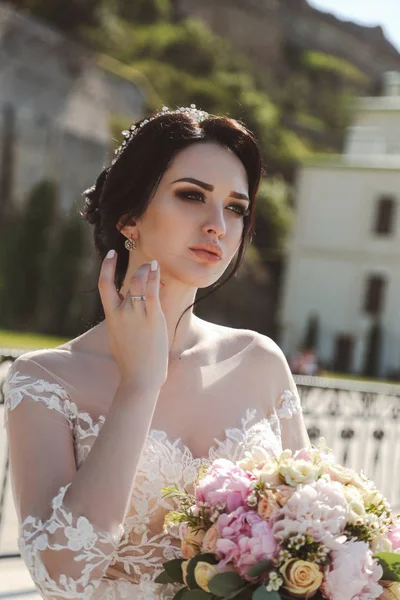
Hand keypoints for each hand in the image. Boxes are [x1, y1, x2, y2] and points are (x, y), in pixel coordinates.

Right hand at [98, 251, 168, 390]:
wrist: (140, 377)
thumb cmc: (130, 360)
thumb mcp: (117, 337)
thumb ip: (118, 320)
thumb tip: (121, 310)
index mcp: (111, 316)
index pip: (104, 285)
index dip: (106, 266)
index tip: (111, 254)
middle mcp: (123, 312)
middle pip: (129, 281)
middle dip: (139, 270)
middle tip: (148, 264)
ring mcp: (137, 315)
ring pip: (140, 282)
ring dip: (147, 270)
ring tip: (154, 265)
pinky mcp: (153, 319)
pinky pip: (151, 292)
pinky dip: (154, 277)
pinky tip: (156, 268)